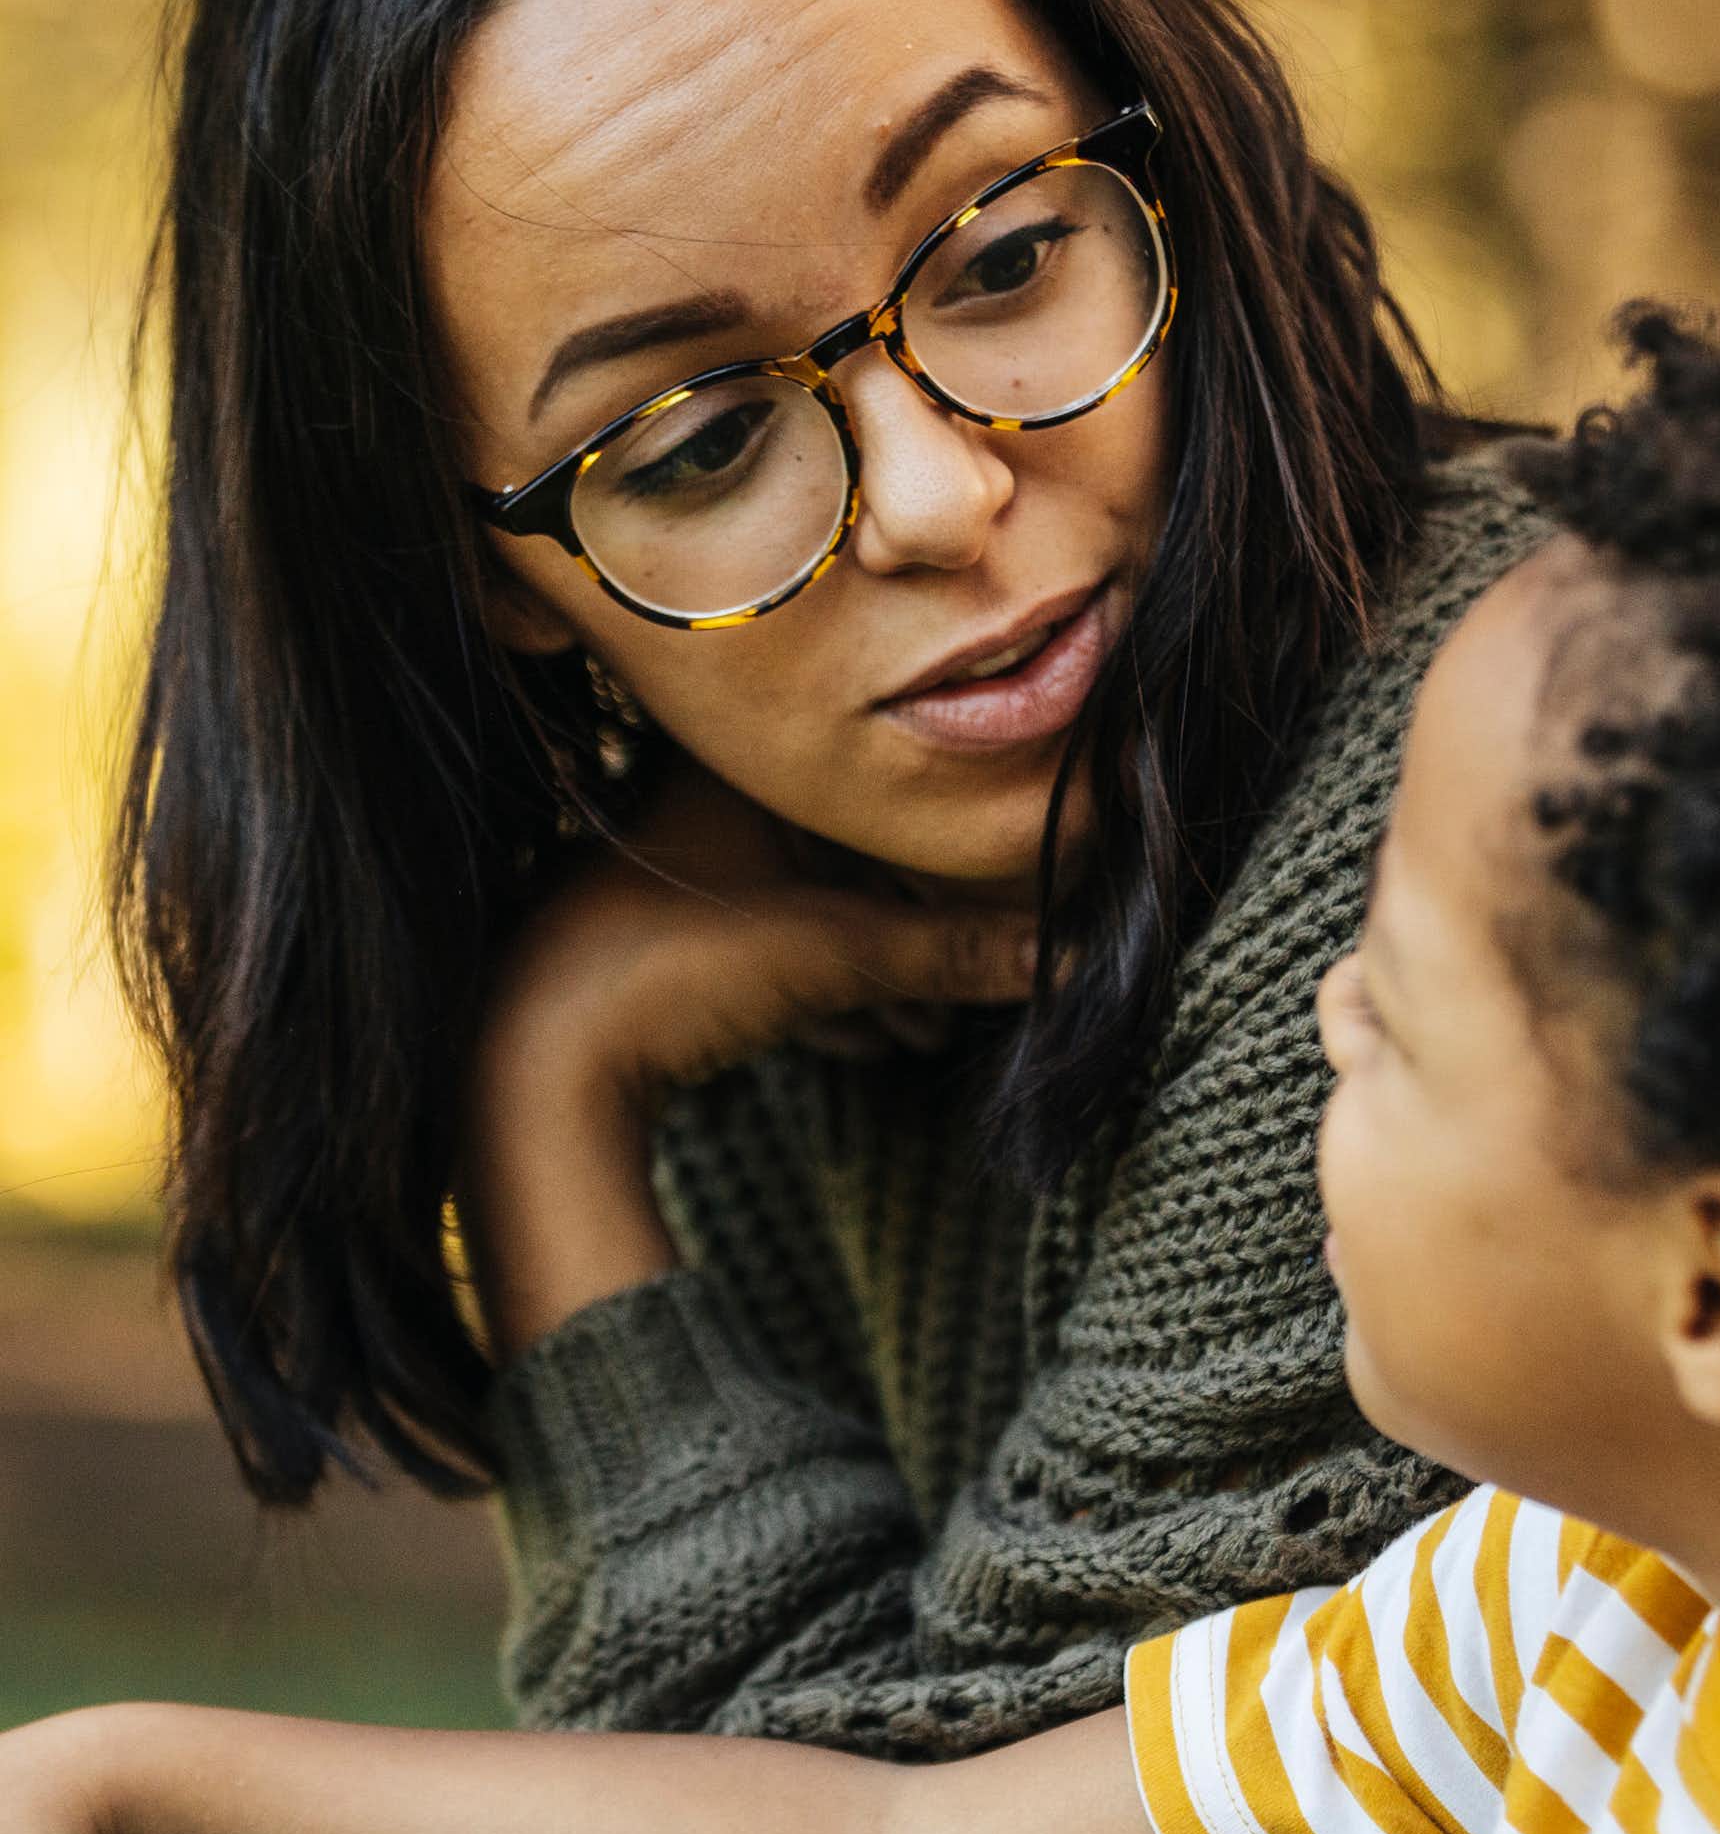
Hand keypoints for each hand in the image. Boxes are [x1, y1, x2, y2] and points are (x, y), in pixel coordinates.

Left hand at [462, 764, 1040, 1355]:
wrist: (532, 1071)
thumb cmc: (670, 975)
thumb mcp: (838, 955)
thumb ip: (958, 950)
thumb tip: (1073, 953)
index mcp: (736, 762)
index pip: (875, 790)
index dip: (946, 854)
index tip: (1002, 902)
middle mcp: (700, 798)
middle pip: (849, 859)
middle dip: (918, 933)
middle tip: (975, 986)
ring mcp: (672, 870)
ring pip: (809, 911)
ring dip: (875, 974)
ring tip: (928, 1033)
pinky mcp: (654, 938)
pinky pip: (763, 950)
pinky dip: (820, 992)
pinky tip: (867, 1042)